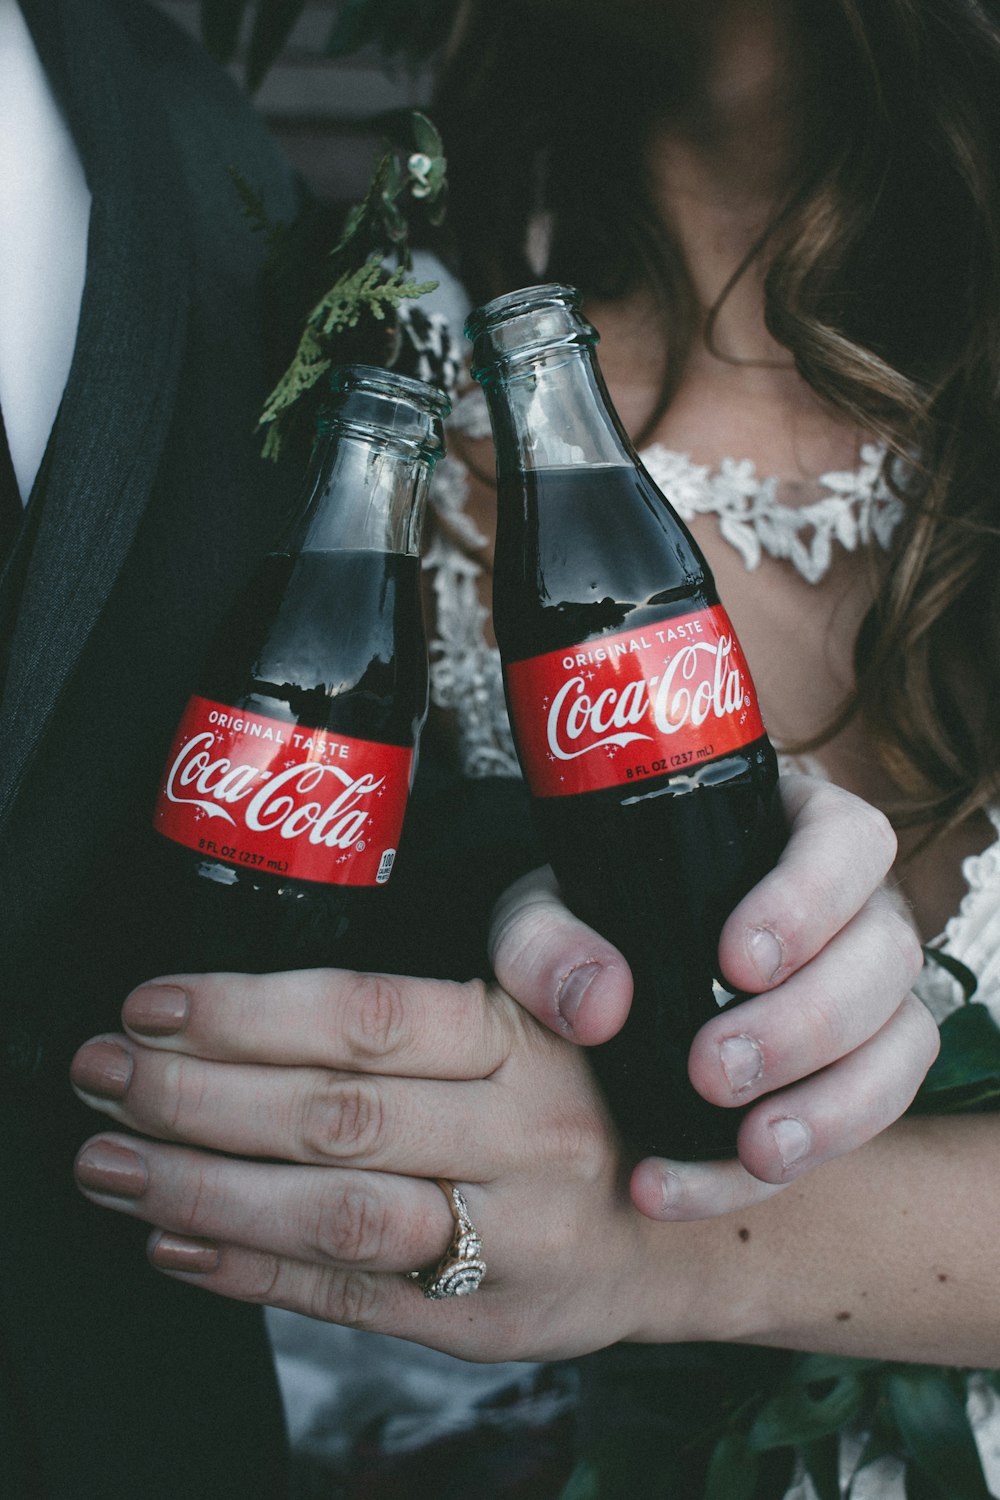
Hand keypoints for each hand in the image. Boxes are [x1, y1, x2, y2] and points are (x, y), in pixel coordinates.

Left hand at [71, 957, 685, 1362]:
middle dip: (194, 1097)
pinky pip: (355, 1300)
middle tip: (103, 1075)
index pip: (370, 1020)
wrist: (696, 1221)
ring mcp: (508, 1242)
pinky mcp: (486, 1321)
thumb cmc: (612, 1075)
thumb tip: (538, 974)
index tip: (156, 1004)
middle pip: (334, 1118)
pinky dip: (251, 1272)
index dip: (248, 1013)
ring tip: (109, 1163)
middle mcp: (526, 1142)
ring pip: (334, 1217)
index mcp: (537, 1042)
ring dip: (202, 1190)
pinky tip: (176, 1239)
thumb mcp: (590, 973)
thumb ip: (538, 947)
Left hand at [488, 775, 936, 1218]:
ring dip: (836, 1104)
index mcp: (794, 834)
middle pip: (886, 953)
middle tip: (715, 1069)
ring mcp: (872, 994)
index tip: (737, 960)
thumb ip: (543, 943)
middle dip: (810, 1021)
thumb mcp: (542, 914)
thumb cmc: (587, 927)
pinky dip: (797, 1158)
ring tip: (752, 1147)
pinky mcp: (863, 1073)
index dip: (810, 898)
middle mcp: (853, 911)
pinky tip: (710, 1178)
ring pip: (903, 1041)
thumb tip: (600, 1003)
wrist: (599, 1004)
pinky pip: (866, 1119)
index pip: (847, 840)